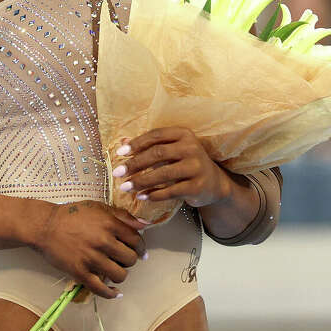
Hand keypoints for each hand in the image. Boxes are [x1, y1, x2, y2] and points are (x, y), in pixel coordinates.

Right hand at [30, 200, 147, 299]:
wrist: (44, 226)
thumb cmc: (72, 214)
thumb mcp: (98, 207)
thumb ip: (123, 215)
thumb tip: (145, 224)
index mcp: (110, 224)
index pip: (136, 241)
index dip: (140, 247)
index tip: (139, 252)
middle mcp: (103, 241)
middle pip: (130, 259)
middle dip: (129, 260)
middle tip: (123, 259)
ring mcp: (91, 258)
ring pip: (120, 275)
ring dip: (121, 274)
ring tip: (115, 270)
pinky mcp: (80, 272)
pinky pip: (101, 289)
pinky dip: (110, 293)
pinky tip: (114, 293)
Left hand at [112, 127, 231, 208]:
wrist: (213, 183)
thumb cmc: (186, 163)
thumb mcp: (172, 150)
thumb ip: (149, 146)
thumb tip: (122, 142)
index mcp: (184, 134)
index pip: (156, 135)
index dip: (136, 143)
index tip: (119, 153)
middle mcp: (192, 148)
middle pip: (157, 154)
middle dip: (135, 164)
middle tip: (117, 172)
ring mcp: (196, 167)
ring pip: (163, 173)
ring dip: (141, 181)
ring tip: (125, 187)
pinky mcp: (197, 186)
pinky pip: (171, 191)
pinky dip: (154, 195)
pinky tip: (141, 197)